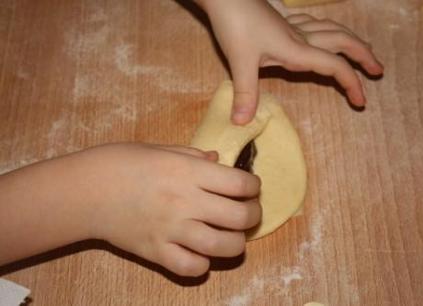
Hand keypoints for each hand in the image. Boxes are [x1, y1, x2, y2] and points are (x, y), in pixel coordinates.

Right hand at [0, 143, 260, 276]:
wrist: (86, 189)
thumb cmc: (123, 162)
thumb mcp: (161, 149)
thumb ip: (193, 156)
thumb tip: (218, 160)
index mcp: (188, 172)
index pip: (240, 183)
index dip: (254, 187)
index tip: (252, 188)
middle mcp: (185, 201)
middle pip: (239, 217)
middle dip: (253, 216)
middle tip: (249, 213)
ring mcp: (171, 229)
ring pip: (222, 246)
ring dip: (236, 244)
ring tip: (233, 237)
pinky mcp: (155, 251)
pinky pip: (190, 268)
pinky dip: (202, 265)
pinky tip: (202, 254)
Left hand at [199, 0, 383, 123]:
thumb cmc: (234, 24)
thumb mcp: (239, 62)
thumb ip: (246, 92)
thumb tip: (243, 123)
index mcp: (297, 49)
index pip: (334, 66)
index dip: (352, 83)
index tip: (361, 102)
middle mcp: (300, 36)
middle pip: (342, 42)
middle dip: (363, 56)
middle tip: (377, 70)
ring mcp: (292, 25)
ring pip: (332, 29)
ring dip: (351, 40)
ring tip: (363, 49)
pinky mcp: (282, 19)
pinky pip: (314, 23)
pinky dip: (327, 29)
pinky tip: (325, 31)